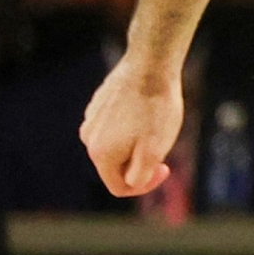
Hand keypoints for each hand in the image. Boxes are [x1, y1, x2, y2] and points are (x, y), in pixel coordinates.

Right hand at [79, 50, 185, 195]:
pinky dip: (130, 128)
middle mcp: (88, 138)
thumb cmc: (156, 109)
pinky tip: (145, 112)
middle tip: (162, 145)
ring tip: (155, 126)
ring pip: (116, 147)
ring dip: (136, 145)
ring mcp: (91, 120)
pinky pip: (114, 128)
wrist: (150, 67)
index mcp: (100, 154)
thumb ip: (140, 174)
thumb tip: (130, 184)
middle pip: (116, 167)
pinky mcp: (97, 106)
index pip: (119, 187)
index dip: (145, 185)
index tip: (164, 167)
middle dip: (140, 163)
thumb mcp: (154, 150)